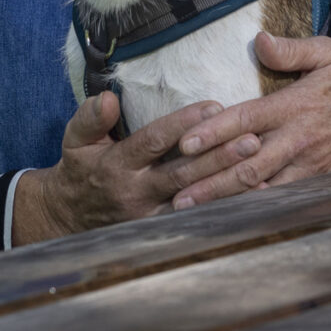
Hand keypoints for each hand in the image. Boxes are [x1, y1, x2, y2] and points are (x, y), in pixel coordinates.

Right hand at [11, 93, 261, 243]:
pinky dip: (229, 208)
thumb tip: (108, 98)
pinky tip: (257, 196)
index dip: (184, 124)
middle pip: (183, 173)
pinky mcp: (165, 232)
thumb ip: (89, 118)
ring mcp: (153, 216)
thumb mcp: (74, 141)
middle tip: (252, 139)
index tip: (214, 106)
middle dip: (219, 156)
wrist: (69, 219)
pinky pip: (201, 219)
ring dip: (230, 184)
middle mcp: (138, 192)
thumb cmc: (80, 170)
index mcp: (118, 165)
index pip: (154, 141)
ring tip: (261, 166)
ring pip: (197, 200)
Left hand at [165, 36, 330, 209]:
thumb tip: (258, 40)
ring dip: (227, 198)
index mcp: (297, 103)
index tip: (184, 143)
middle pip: (247, 162)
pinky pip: (284, 195)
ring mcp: (311, 162)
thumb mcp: (329, 52)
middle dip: (210, 181)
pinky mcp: (321, 177)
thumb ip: (291, 49)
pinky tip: (230, 214)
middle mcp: (301, 137)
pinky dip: (256, 205)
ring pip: (263, 185)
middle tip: (175, 194)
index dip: (214, 131)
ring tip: (194, 211)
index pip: (246, 118)